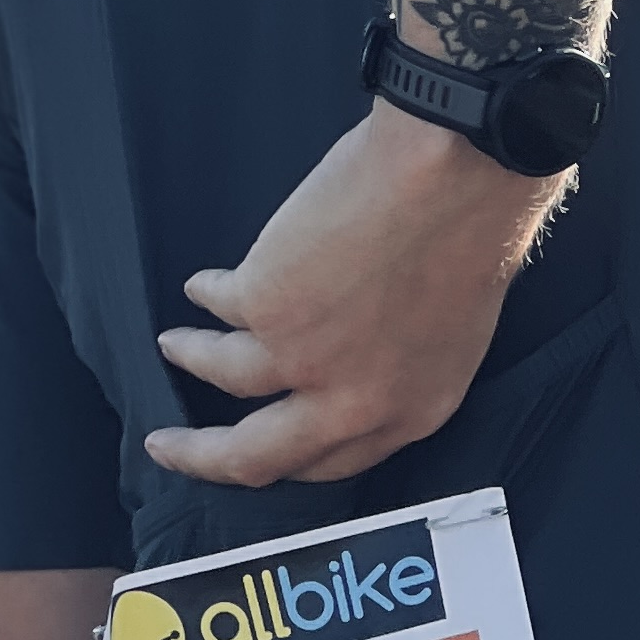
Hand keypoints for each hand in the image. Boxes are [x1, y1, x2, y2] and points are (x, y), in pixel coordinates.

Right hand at [147, 104, 555, 487]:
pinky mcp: (264, 305)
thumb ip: (395, 368)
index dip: (280, 461)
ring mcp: (303, 358)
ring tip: (174, 344)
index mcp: (410, 412)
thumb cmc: (471, 233)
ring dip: (190, 358)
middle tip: (168, 447)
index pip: (329, 466)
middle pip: (254, 457)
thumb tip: (348, 367)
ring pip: (220, 378)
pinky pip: (217, 305)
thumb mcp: (449, 336)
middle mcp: (353, 403)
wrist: (459, 173)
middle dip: (202, 457)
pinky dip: (205, 294)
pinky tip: (200, 285)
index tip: (246, 455)